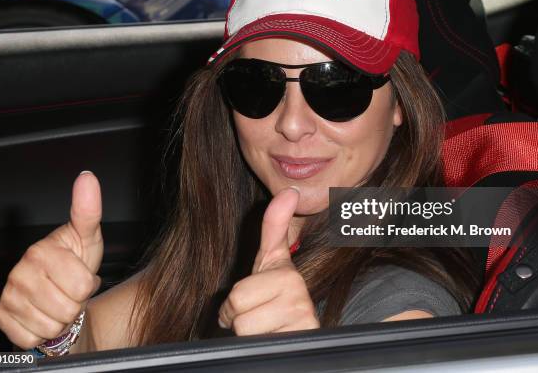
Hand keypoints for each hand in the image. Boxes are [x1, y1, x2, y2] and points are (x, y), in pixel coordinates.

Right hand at [0, 171, 103, 348]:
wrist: (60, 290)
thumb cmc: (76, 261)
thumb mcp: (88, 236)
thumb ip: (88, 210)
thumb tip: (87, 177)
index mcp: (42, 250)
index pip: (83, 286)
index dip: (88, 285)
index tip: (81, 273)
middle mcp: (20, 270)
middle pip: (68, 308)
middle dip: (75, 303)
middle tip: (70, 290)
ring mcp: (8, 294)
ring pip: (51, 326)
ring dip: (61, 318)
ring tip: (58, 300)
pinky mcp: (1, 315)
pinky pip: (32, 337)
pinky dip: (42, 331)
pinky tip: (42, 313)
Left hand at [218, 187, 319, 334]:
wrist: (292, 337)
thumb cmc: (274, 299)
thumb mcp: (269, 263)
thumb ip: (274, 226)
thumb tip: (289, 190)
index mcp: (288, 276)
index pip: (237, 294)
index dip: (235, 304)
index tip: (252, 303)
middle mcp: (300, 298)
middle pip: (239, 310)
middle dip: (240, 318)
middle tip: (257, 318)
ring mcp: (302, 323)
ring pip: (246, 329)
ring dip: (250, 336)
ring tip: (266, 330)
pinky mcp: (301, 341)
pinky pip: (259, 345)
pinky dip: (260, 347)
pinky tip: (274, 341)